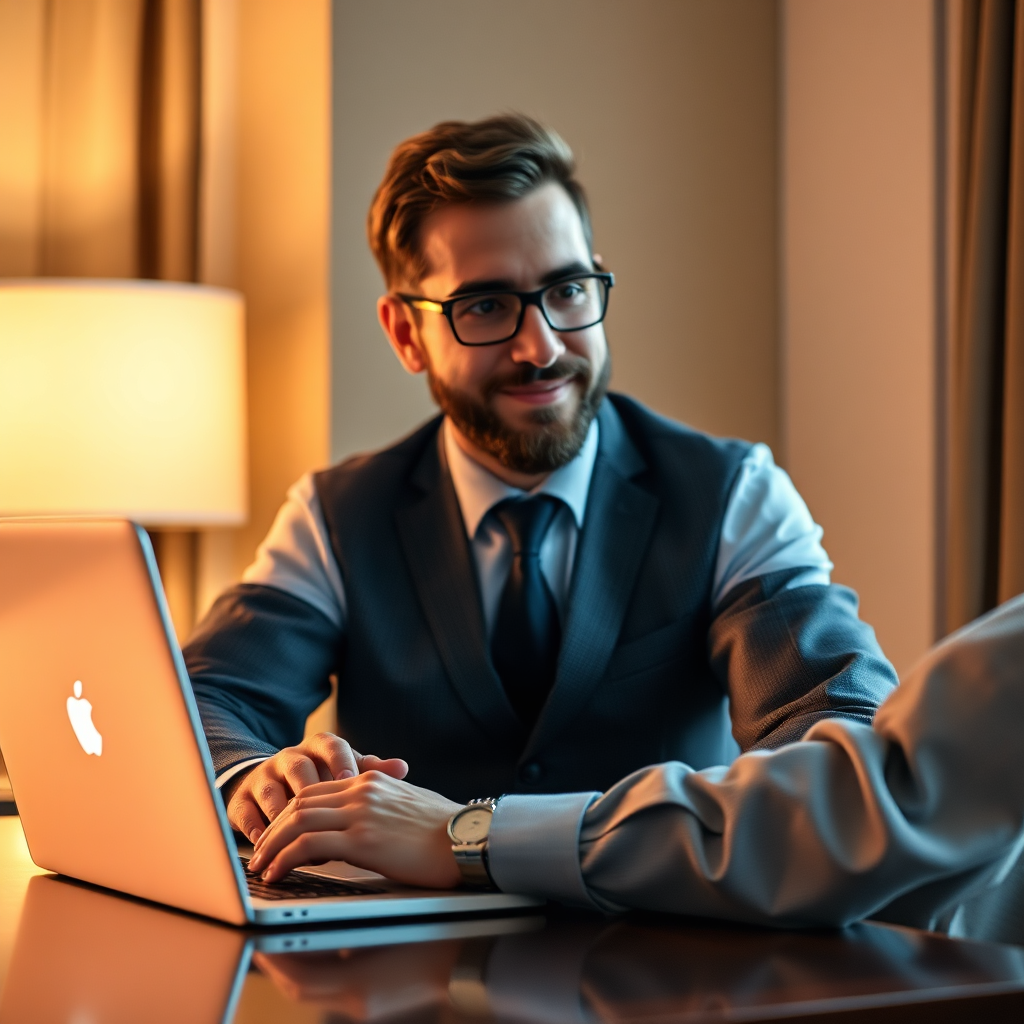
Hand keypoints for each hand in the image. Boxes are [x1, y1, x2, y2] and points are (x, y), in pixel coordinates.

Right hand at [225, 732, 408, 843]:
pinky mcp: (242, 800)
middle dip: (310, 792)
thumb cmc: (324, 780)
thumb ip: (372, 771)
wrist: (278, 785)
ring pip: (271, 791)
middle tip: (325, 816)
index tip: (351, 779)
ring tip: (300, 840)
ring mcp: (264, 777)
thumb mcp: (348, 772)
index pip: (330, 745)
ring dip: (285, 816)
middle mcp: (289, 758)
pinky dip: (257, 830)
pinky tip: (269, 845)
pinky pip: (246, 814)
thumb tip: (403, 767)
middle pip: (298, 767)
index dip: (340, 761)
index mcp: (318, 747)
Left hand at [246, 771, 461, 888]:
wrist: (471, 838)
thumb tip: (374, 823)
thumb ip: (385, 806)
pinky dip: (285, 858)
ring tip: (261, 866)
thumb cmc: (448, 830)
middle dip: (274, 828)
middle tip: (259, 852)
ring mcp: (361, 811)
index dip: (291, 813)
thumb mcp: (412, 805)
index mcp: (372, 780)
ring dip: (272, 844)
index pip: (317, 791)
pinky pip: (307, 845)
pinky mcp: (362, 837)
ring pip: (296, 820)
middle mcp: (362, 789)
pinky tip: (277, 873)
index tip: (278, 834)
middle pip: (300, 802)